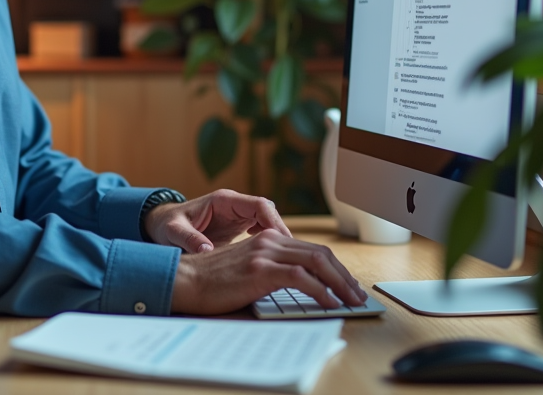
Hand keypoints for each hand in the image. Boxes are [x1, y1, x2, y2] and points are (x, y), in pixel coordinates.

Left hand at [143, 188, 288, 252]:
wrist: (161, 224)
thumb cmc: (167, 225)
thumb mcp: (173, 231)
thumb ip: (188, 239)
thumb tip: (205, 250)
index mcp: (223, 201)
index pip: (259, 205)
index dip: (274, 222)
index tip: (283, 242)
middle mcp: (235, 205)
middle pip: (270, 213)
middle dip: (282, 233)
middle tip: (293, 256)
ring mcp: (239, 215)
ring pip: (269, 223)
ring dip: (279, 240)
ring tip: (288, 262)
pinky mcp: (239, 227)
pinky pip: (262, 232)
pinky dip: (270, 245)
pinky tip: (274, 262)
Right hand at [169, 229, 367, 314]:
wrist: (185, 280)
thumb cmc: (213, 281)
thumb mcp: (248, 269)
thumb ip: (271, 269)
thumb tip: (301, 287)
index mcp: (269, 239)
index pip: (313, 250)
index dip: (336, 267)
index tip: (348, 285)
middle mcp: (270, 241)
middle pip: (320, 253)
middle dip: (344, 275)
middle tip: (357, 294)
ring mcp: (265, 253)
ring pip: (316, 262)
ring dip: (339, 283)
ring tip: (350, 300)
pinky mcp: (259, 270)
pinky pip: (300, 277)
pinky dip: (320, 290)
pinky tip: (329, 303)